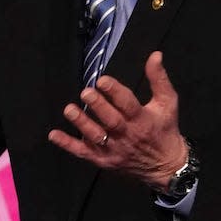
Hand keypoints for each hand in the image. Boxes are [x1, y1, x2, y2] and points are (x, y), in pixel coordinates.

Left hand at [48, 51, 187, 190]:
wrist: (165, 166)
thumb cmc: (164, 129)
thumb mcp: (167, 103)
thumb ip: (159, 79)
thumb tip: (154, 55)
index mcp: (143, 120)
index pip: (128, 105)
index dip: (115, 92)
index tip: (103, 80)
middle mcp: (127, 135)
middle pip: (111, 121)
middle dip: (98, 106)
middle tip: (86, 92)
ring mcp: (114, 149)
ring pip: (96, 137)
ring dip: (82, 123)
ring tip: (69, 110)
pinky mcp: (103, 160)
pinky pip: (83, 152)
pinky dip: (68, 144)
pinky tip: (54, 135)